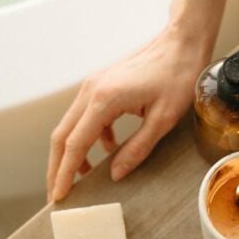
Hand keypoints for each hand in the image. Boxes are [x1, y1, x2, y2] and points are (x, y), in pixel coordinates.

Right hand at [46, 27, 208, 201]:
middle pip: (62, 135)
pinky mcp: (101, 84)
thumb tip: (116, 173)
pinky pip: (85, 115)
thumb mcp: (163, 119)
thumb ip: (137, 148)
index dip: (65, 173)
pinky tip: (108, 148)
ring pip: (71, 125)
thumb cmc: (177, 76)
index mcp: (104, 100)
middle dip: (57, 166)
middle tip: (58, 193)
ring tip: (81, 176)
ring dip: (72, 151)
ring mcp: (94, 85)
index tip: (59, 196)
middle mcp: (91, 91)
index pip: (74, 144)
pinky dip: (89, 135)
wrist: (181, 42)